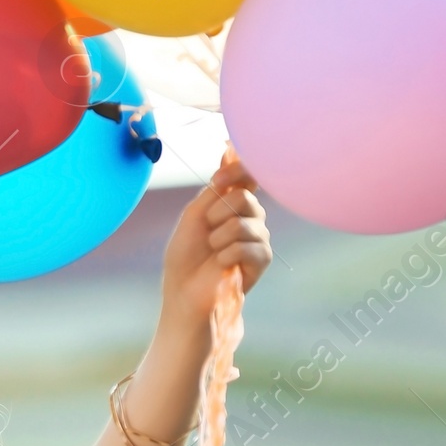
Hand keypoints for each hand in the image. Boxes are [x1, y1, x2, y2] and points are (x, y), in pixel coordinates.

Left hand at [162, 155, 270, 327]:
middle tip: (208, 231)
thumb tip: (230, 155)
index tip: (218, 182)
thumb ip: (215, 189)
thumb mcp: (195, 214)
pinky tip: (221, 264)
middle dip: (218, 213)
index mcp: (232, 202)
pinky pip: (248, 245)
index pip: (248, 175)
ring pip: (245, 222)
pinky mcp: (262, 259)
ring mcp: (258, 237)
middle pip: (245, 197)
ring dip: (220, 237)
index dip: (238, 170)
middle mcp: (250, 216)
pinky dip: (227, 254)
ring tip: (213, 251)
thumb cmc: (185, 254)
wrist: (184, 290)